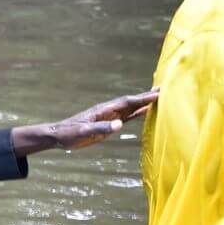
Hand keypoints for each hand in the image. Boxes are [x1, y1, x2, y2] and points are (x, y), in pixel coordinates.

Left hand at [29, 89, 159, 151]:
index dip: (143, 98)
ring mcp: (110, 116)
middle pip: (132, 101)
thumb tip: (120, 125)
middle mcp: (110, 110)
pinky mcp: (109, 123)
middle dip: (147, 95)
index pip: (128, 102)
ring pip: (132, 107)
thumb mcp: (84, 131)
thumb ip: (102, 127)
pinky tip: (146, 112)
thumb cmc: (70, 133)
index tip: (158, 94)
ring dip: (145, 102)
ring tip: (159, 97)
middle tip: (164, 89)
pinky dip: (138, 113)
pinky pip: (127, 116)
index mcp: (105, 109)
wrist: (59, 135)